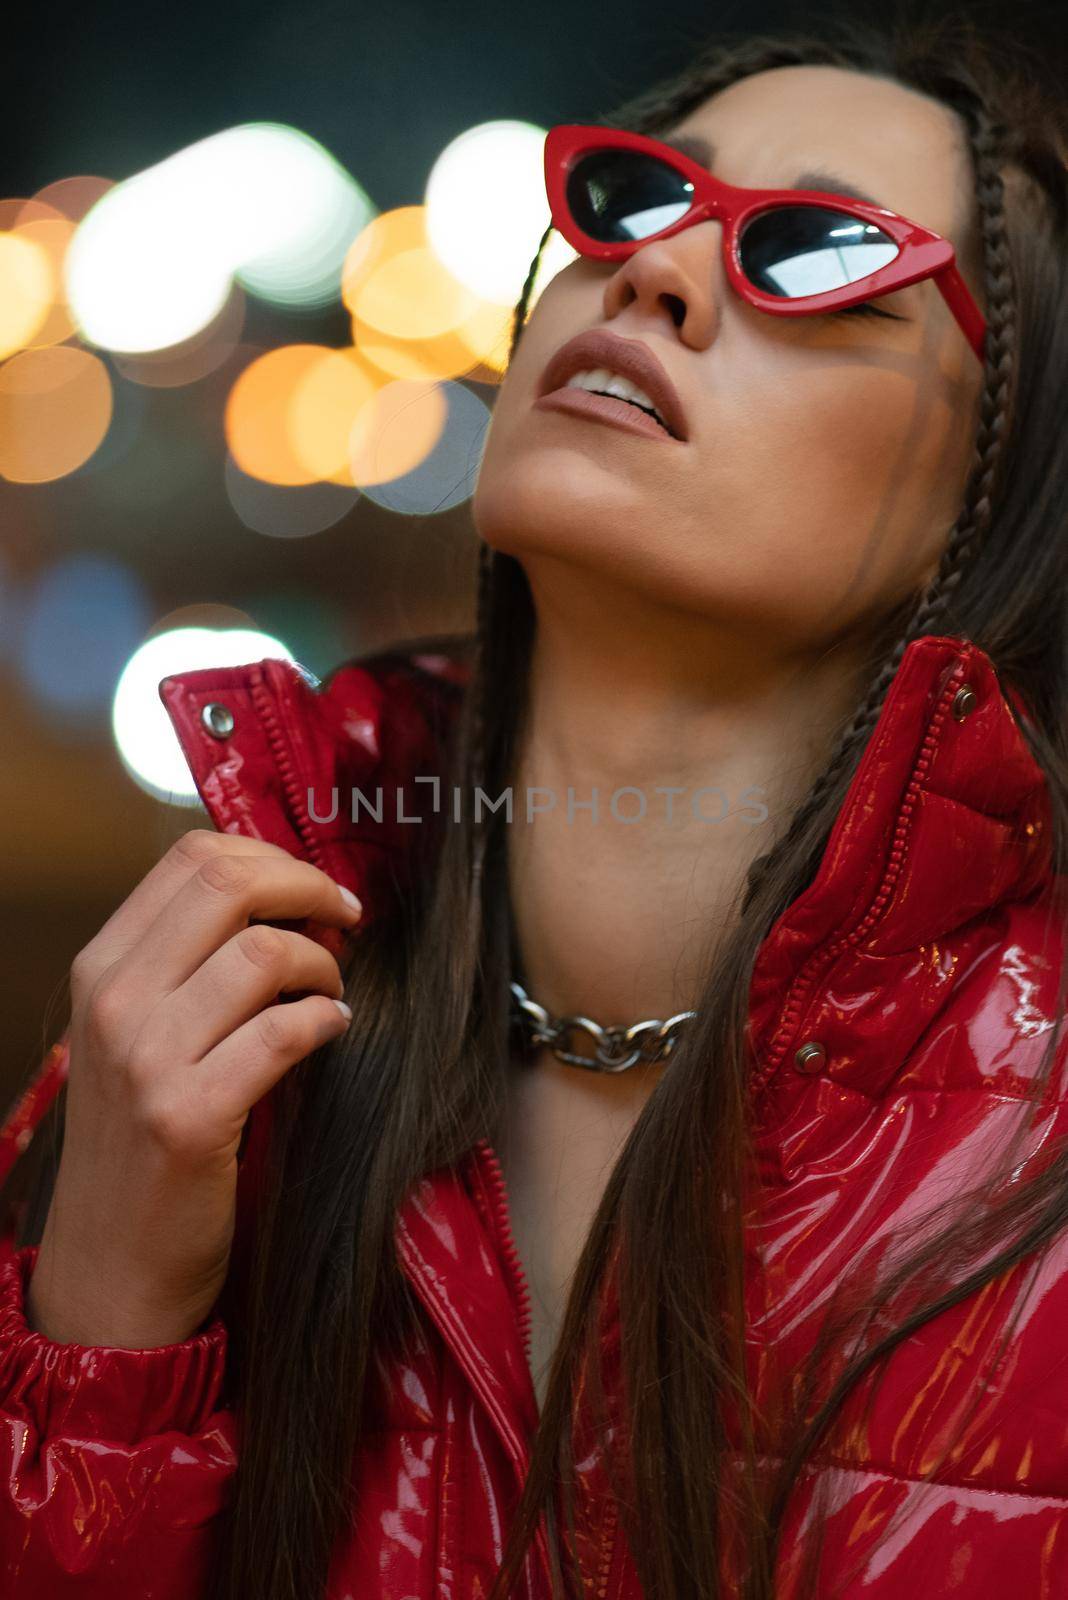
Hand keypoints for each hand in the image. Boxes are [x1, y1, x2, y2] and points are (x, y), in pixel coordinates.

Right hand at [26, 829, 361, 1347]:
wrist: (112, 1263)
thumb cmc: (140, 1138)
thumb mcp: (135, 1034)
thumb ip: (187, 964)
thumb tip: (285, 895)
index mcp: (100, 967)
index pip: (192, 859)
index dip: (272, 858)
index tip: (313, 889)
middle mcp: (114, 1002)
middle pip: (229, 886)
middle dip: (309, 888)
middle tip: (346, 919)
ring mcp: (145, 1061)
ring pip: (263, 954)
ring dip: (323, 965)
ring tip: (332, 993)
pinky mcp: (190, 1118)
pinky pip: (284, 1031)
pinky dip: (327, 1020)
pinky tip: (333, 1031)